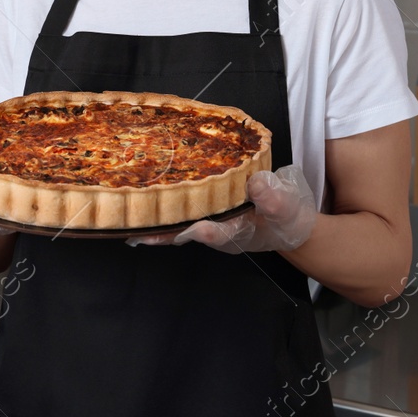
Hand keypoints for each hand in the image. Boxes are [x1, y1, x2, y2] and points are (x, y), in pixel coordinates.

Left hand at [130, 166, 316, 251]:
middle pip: (180, 231)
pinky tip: (149, 193)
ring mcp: (210, 223)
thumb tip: (255, 184)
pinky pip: (182, 212)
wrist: (288, 223)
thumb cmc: (287, 219)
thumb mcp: (287, 209)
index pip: (209, 233)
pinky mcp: (207, 213)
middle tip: (129, 225)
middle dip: (156, 227)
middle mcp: (216, 231)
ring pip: (177, 223)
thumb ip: (273, 199)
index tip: (168, 229)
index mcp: (235, 232)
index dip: (186, 230)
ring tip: (129, 208)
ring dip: (156, 216)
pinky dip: (166, 204)